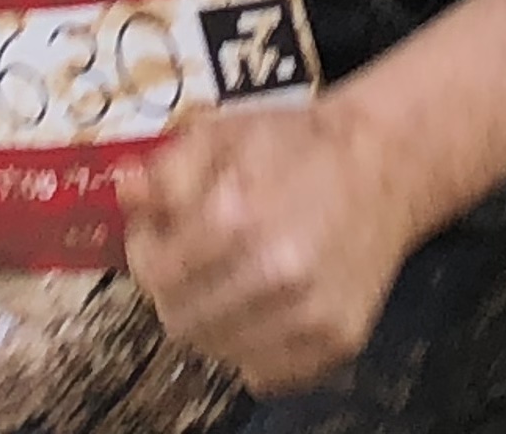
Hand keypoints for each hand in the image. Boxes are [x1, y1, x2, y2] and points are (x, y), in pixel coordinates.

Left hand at [120, 98, 417, 395]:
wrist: (383, 164)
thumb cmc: (295, 144)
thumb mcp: (222, 132)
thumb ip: (166, 169)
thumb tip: (122, 190)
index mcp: (237, 217)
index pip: (155, 275)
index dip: (145, 253)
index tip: (156, 235)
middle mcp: (274, 274)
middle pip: (181, 321)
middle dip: (174, 289)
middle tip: (190, 257)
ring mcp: (309, 316)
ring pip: (220, 352)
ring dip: (213, 318)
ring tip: (231, 274)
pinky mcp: (336, 343)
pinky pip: (264, 373)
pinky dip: (254, 346)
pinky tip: (264, 302)